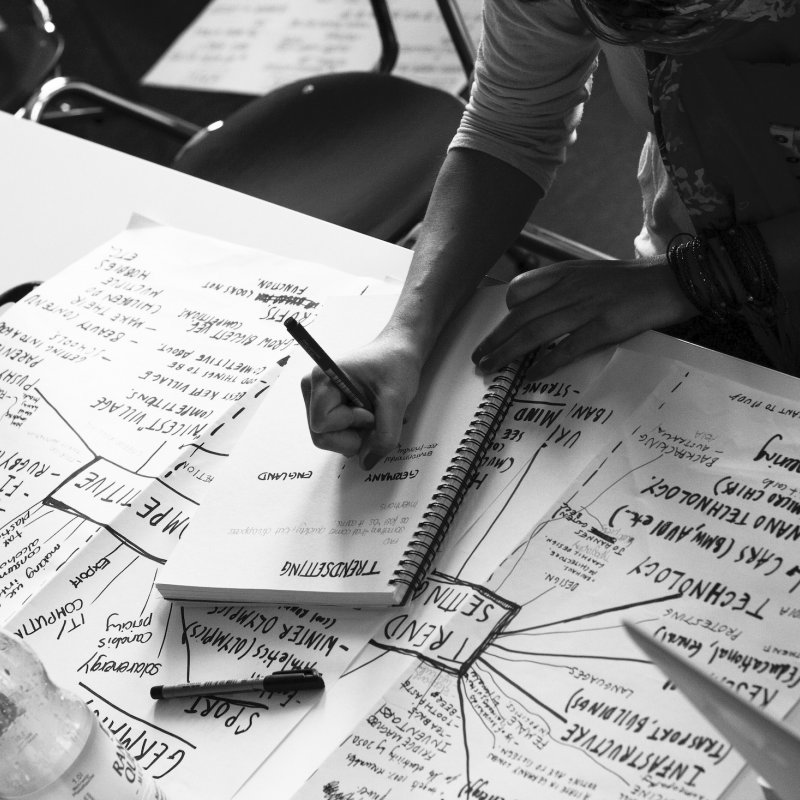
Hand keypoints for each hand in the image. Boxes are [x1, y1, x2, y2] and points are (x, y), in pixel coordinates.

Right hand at [300, 331, 422, 468]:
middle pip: (321, 436)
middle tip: (374, 417)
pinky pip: (335, 434)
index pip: (322, 424)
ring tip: (374, 415)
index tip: (371, 410)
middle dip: (352, 436)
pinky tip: (369, 417)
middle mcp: (313, 389)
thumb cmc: (395, 365)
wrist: (399, 353)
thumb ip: (384, 436)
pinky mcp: (327, 408)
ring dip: (356, 435)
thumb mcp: (396, 401)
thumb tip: (367, 463)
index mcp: (322, 378)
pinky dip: (355, 433)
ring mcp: (317, 400)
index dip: (350, 424)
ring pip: (328, 438)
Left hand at [471, 257, 697, 375]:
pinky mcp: (606, 326)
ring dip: (508, 353)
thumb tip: (538, 309)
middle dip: (495, 339)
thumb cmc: (631, 281)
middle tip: (477, 358)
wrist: (674, 279)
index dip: (505, 313)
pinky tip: (531, 376)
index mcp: (566, 273)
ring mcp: (587, 307)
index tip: (496, 331)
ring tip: (491, 368)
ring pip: (535, 333)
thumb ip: (564, 287)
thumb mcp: (591, 273)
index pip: (521, 289)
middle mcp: (570, 288)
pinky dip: (546, 363)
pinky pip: (567, 348)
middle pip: (521, 317)